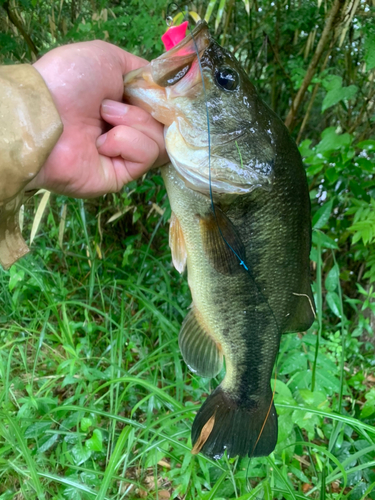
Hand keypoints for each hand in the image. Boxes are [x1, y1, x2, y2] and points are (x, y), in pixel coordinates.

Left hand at [27, 40, 167, 196]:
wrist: (44, 112)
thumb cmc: (69, 80)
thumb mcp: (108, 58)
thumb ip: (140, 71)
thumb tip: (164, 87)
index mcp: (124, 106)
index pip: (161, 109)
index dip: (165, 101)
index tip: (163, 92)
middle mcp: (126, 131)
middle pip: (165, 126)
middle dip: (146, 110)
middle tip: (115, 104)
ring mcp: (123, 156)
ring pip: (159, 141)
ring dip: (134, 122)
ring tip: (103, 117)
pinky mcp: (120, 176)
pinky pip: (145, 156)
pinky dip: (127, 142)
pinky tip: (101, 142)